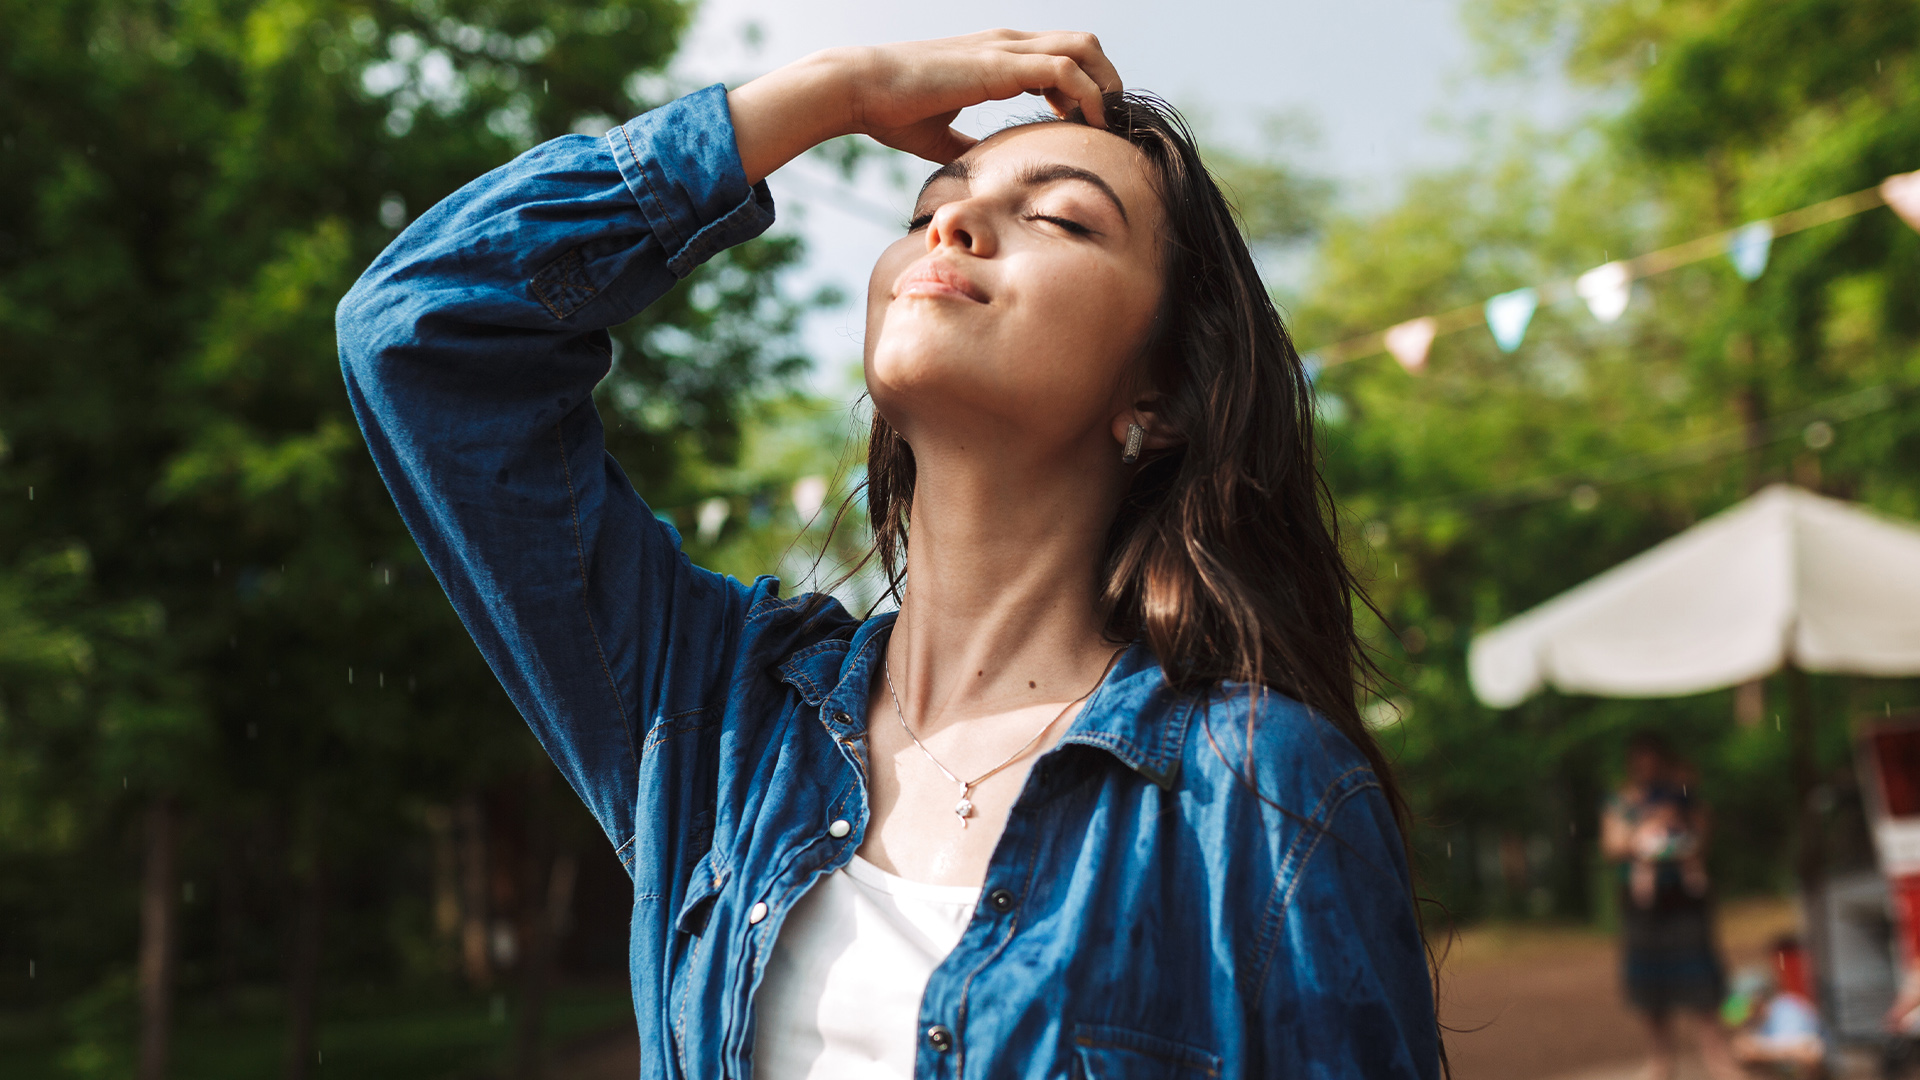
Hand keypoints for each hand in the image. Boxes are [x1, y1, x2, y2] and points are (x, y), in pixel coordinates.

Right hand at [727, 30, 1122, 184]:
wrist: (861, 88)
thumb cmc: (892, 112)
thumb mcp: (941, 136)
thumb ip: (966, 146)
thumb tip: (981, 172)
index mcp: (997, 57)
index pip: (1061, 56)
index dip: (1083, 87)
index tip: (1085, 126)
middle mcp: (1008, 44)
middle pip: (1084, 46)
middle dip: (1106, 83)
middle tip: (1105, 127)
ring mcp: (1007, 49)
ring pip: (1084, 50)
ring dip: (1104, 87)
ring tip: (1103, 127)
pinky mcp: (1002, 63)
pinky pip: (1065, 69)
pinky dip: (1086, 94)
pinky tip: (1085, 125)